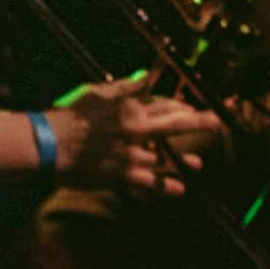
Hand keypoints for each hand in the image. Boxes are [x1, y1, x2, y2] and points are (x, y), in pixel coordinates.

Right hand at [47, 74, 232, 195]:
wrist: (51, 145)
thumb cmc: (72, 117)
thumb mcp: (97, 94)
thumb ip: (124, 88)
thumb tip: (143, 78)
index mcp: (131, 109)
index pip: (164, 105)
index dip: (181, 106)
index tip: (192, 108)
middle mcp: (137, 132)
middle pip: (175, 126)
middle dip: (199, 122)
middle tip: (218, 122)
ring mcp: (133, 156)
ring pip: (167, 158)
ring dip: (184, 161)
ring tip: (199, 165)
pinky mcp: (124, 177)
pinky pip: (152, 184)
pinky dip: (167, 187)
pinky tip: (181, 189)